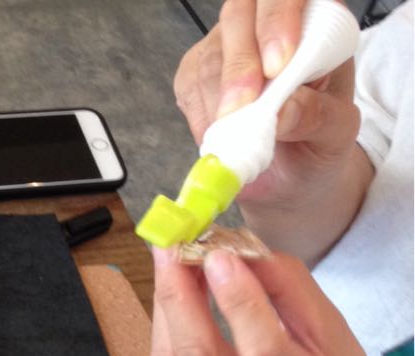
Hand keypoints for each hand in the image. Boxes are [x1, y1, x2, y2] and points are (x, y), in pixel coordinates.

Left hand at [150, 248, 393, 355]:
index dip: (237, 301)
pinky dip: (166, 329)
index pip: (263, 352)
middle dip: (179, 296)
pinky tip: (174, 298)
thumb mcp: (333, 330)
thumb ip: (288, 288)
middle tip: (172, 248)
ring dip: (165, 308)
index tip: (219, 255)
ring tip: (170, 263)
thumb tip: (238, 249)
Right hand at [174, 1, 370, 260]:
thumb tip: (281, 112)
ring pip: (209, 54)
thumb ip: (317, 116)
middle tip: (241, 109)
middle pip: (240, 14)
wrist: (291, 170)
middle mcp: (266, 23)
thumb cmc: (318, 140)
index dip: (278, 20)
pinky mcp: (198, 73)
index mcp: (314, 20)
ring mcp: (228, 46)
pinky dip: (200, 116)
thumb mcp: (336, 131)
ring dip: (217, 100)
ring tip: (233, 138)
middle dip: (239, 63)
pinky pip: (189, 84)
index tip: (276, 68)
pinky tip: (218, 137)